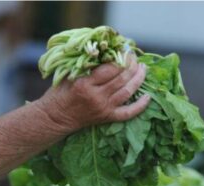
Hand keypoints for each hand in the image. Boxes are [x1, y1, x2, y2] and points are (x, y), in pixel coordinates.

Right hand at [35, 56, 149, 131]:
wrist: (55, 117)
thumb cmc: (60, 93)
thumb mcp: (68, 75)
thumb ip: (85, 65)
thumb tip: (105, 51)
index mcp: (85, 83)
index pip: (110, 68)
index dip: (121, 57)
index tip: (124, 49)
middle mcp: (96, 96)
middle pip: (121, 78)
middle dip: (131, 65)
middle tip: (134, 57)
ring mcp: (103, 108)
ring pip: (127, 92)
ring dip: (138, 79)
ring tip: (143, 69)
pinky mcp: (107, 117)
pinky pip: (128, 113)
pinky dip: (140, 106)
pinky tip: (148, 97)